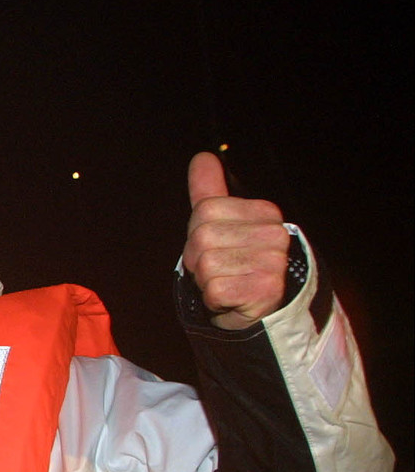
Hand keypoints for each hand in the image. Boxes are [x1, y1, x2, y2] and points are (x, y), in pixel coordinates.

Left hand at [182, 152, 288, 329]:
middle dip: (198, 259)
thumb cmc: (238, 266)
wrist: (263, 313)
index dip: (197, 235)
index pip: (205, 210)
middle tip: (220, 271)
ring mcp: (272, 261)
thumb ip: (210, 191)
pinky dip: (213, 299)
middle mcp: (274, 233)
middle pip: (201, 237)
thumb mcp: (223, 224)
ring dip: (206, 281)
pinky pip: (214, 289)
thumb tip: (202, 157)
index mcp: (265, 212)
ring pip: (206, 264)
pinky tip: (231, 300)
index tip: (216, 248)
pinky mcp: (264, 289)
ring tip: (227, 285)